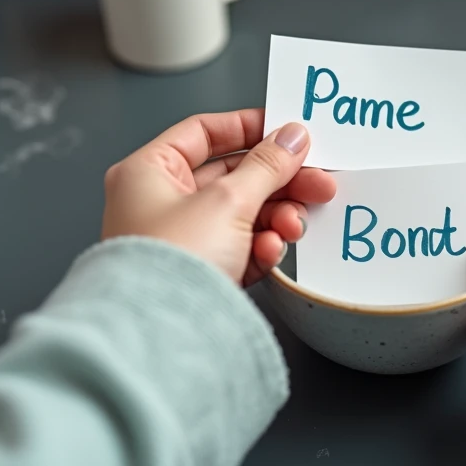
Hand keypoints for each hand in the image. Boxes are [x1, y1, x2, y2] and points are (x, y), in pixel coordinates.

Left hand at [101, 109, 336, 285]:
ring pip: (242, 214)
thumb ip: (267, 165)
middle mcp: (159, 204)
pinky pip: (240, 248)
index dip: (249, 128)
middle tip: (317, 181)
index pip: (202, 133)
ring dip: (275, 216)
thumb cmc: (170, 263)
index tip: (287, 132)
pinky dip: (260, 246)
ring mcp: (180, 241)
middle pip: (232, 176)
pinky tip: (270, 250)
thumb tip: (291, 138)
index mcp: (148, 173)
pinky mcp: (200, 274)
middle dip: (279, 181)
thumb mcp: (228, 199)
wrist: (162, 337)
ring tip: (293, 224)